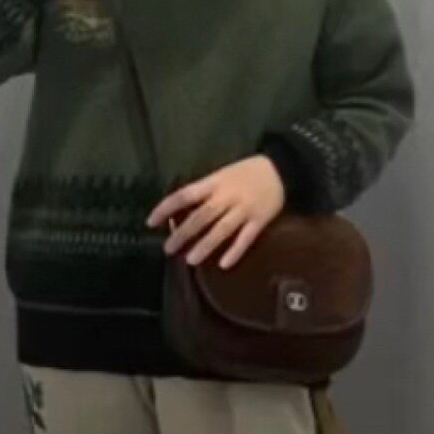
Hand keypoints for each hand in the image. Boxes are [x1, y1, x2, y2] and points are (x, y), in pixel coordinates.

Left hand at [148, 157, 285, 270]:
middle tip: (168, 249)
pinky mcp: (260, 220)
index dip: (167, 208)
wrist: (281, 168)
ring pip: (222, 229)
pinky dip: (235, 251)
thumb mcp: (221, 176)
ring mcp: (244, 209)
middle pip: (202, 216)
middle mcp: (227, 196)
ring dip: (206, 245)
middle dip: (184, 232)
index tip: (151, 222)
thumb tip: (180, 214)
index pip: (185, 195)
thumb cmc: (245, 174)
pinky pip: (246, 238)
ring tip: (191, 260)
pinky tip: (224, 264)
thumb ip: (204, 193)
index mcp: (214, 182)